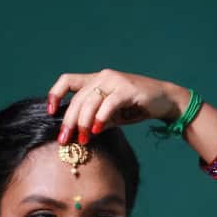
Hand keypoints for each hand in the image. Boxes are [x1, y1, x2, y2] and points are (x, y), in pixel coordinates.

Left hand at [46, 69, 185, 143]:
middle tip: (64, 140)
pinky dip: (100, 118)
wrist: (166, 101)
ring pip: (90, 101)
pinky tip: (96, 130)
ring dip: (83, 122)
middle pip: (77, 97)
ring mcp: (115, 81)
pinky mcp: (127, 89)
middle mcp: (103, 77)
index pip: (68, 81)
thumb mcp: (113, 116)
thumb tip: (80, 134)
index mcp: (96, 80)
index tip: (50, 112)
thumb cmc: (138, 107)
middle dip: (69, 120)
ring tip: (82, 139)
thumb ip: (96, 121)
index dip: (55, 94)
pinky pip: (108, 104)